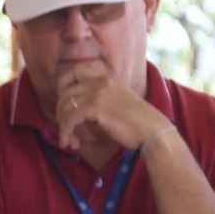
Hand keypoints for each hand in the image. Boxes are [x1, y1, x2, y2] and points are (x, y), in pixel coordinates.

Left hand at [55, 62, 171, 154]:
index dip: (63, 85)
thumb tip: (69, 107)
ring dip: (63, 128)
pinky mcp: (95, 107)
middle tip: (67, 130)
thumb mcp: (115, 101)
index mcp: (106, 78)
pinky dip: (66, 133)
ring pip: (64, 107)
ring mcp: (98, 92)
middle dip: (61, 114)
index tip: (65, 103)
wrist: (153, 130)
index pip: (75, 70)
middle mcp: (101, 81)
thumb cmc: (136, 122)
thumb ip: (96, 98)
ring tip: (70, 141)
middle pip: (65, 93)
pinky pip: (69, 119)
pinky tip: (70, 143)